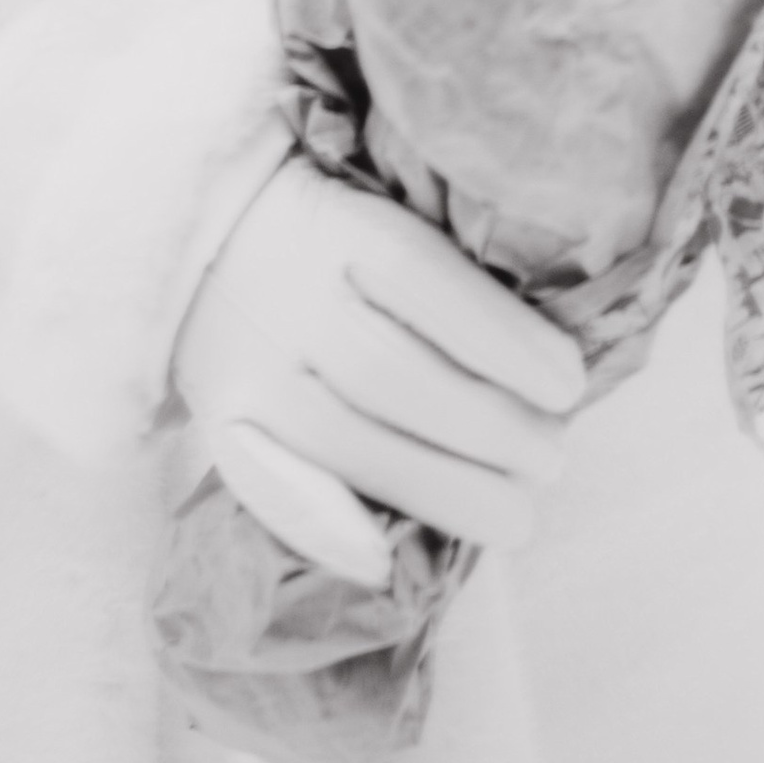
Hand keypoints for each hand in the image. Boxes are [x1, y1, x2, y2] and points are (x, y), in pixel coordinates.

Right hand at [171, 155, 585, 587]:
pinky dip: (328, 530)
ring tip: (516, 516)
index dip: (502, 338)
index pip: (424, 279)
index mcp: (331, 222)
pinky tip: (387, 564)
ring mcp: (244, 365)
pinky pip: (267, 486)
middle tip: (555, 460)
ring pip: (347, 441)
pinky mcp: (218, 420)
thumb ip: (437, 258)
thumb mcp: (372, 198)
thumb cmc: (322, 224)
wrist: (193, 233)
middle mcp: (283, 295)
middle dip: (488, 428)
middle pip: (393, 373)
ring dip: (442, 489)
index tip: (570, 383)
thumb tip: (541, 345)